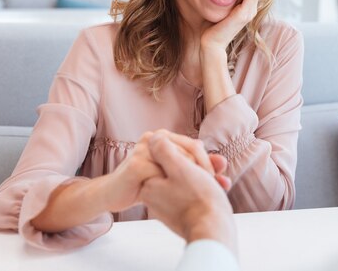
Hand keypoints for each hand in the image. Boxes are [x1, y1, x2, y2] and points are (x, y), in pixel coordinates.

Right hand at [103, 129, 218, 212]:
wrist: (114, 194)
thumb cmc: (145, 183)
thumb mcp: (172, 173)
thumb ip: (195, 166)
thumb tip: (223, 162)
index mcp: (164, 136)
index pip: (195, 146)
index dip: (210, 164)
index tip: (222, 181)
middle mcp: (154, 137)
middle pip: (189, 152)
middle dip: (206, 171)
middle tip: (220, 187)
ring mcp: (143, 149)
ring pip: (178, 163)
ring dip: (195, 179)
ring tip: (209, 193)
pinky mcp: (136, 165)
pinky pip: (162, 175)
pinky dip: (175, 187)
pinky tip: (185, 200)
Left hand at [141, 133, 236, 253]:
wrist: (214, 232)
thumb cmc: (199, 198)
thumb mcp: (179, 167)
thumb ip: (163, 149)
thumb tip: (154, 137)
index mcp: (149, 184)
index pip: (165, 155)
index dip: (186, 153)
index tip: (198, 160)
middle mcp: (155, 196)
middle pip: (177, 166)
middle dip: (199, 163)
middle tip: (214, 166)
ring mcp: (169, 205)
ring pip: (188, 178)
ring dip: (206, 174)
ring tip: (220, 177)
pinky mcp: (183, 213)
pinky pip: (194, 193)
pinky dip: (207, 187)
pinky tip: (221, 186)